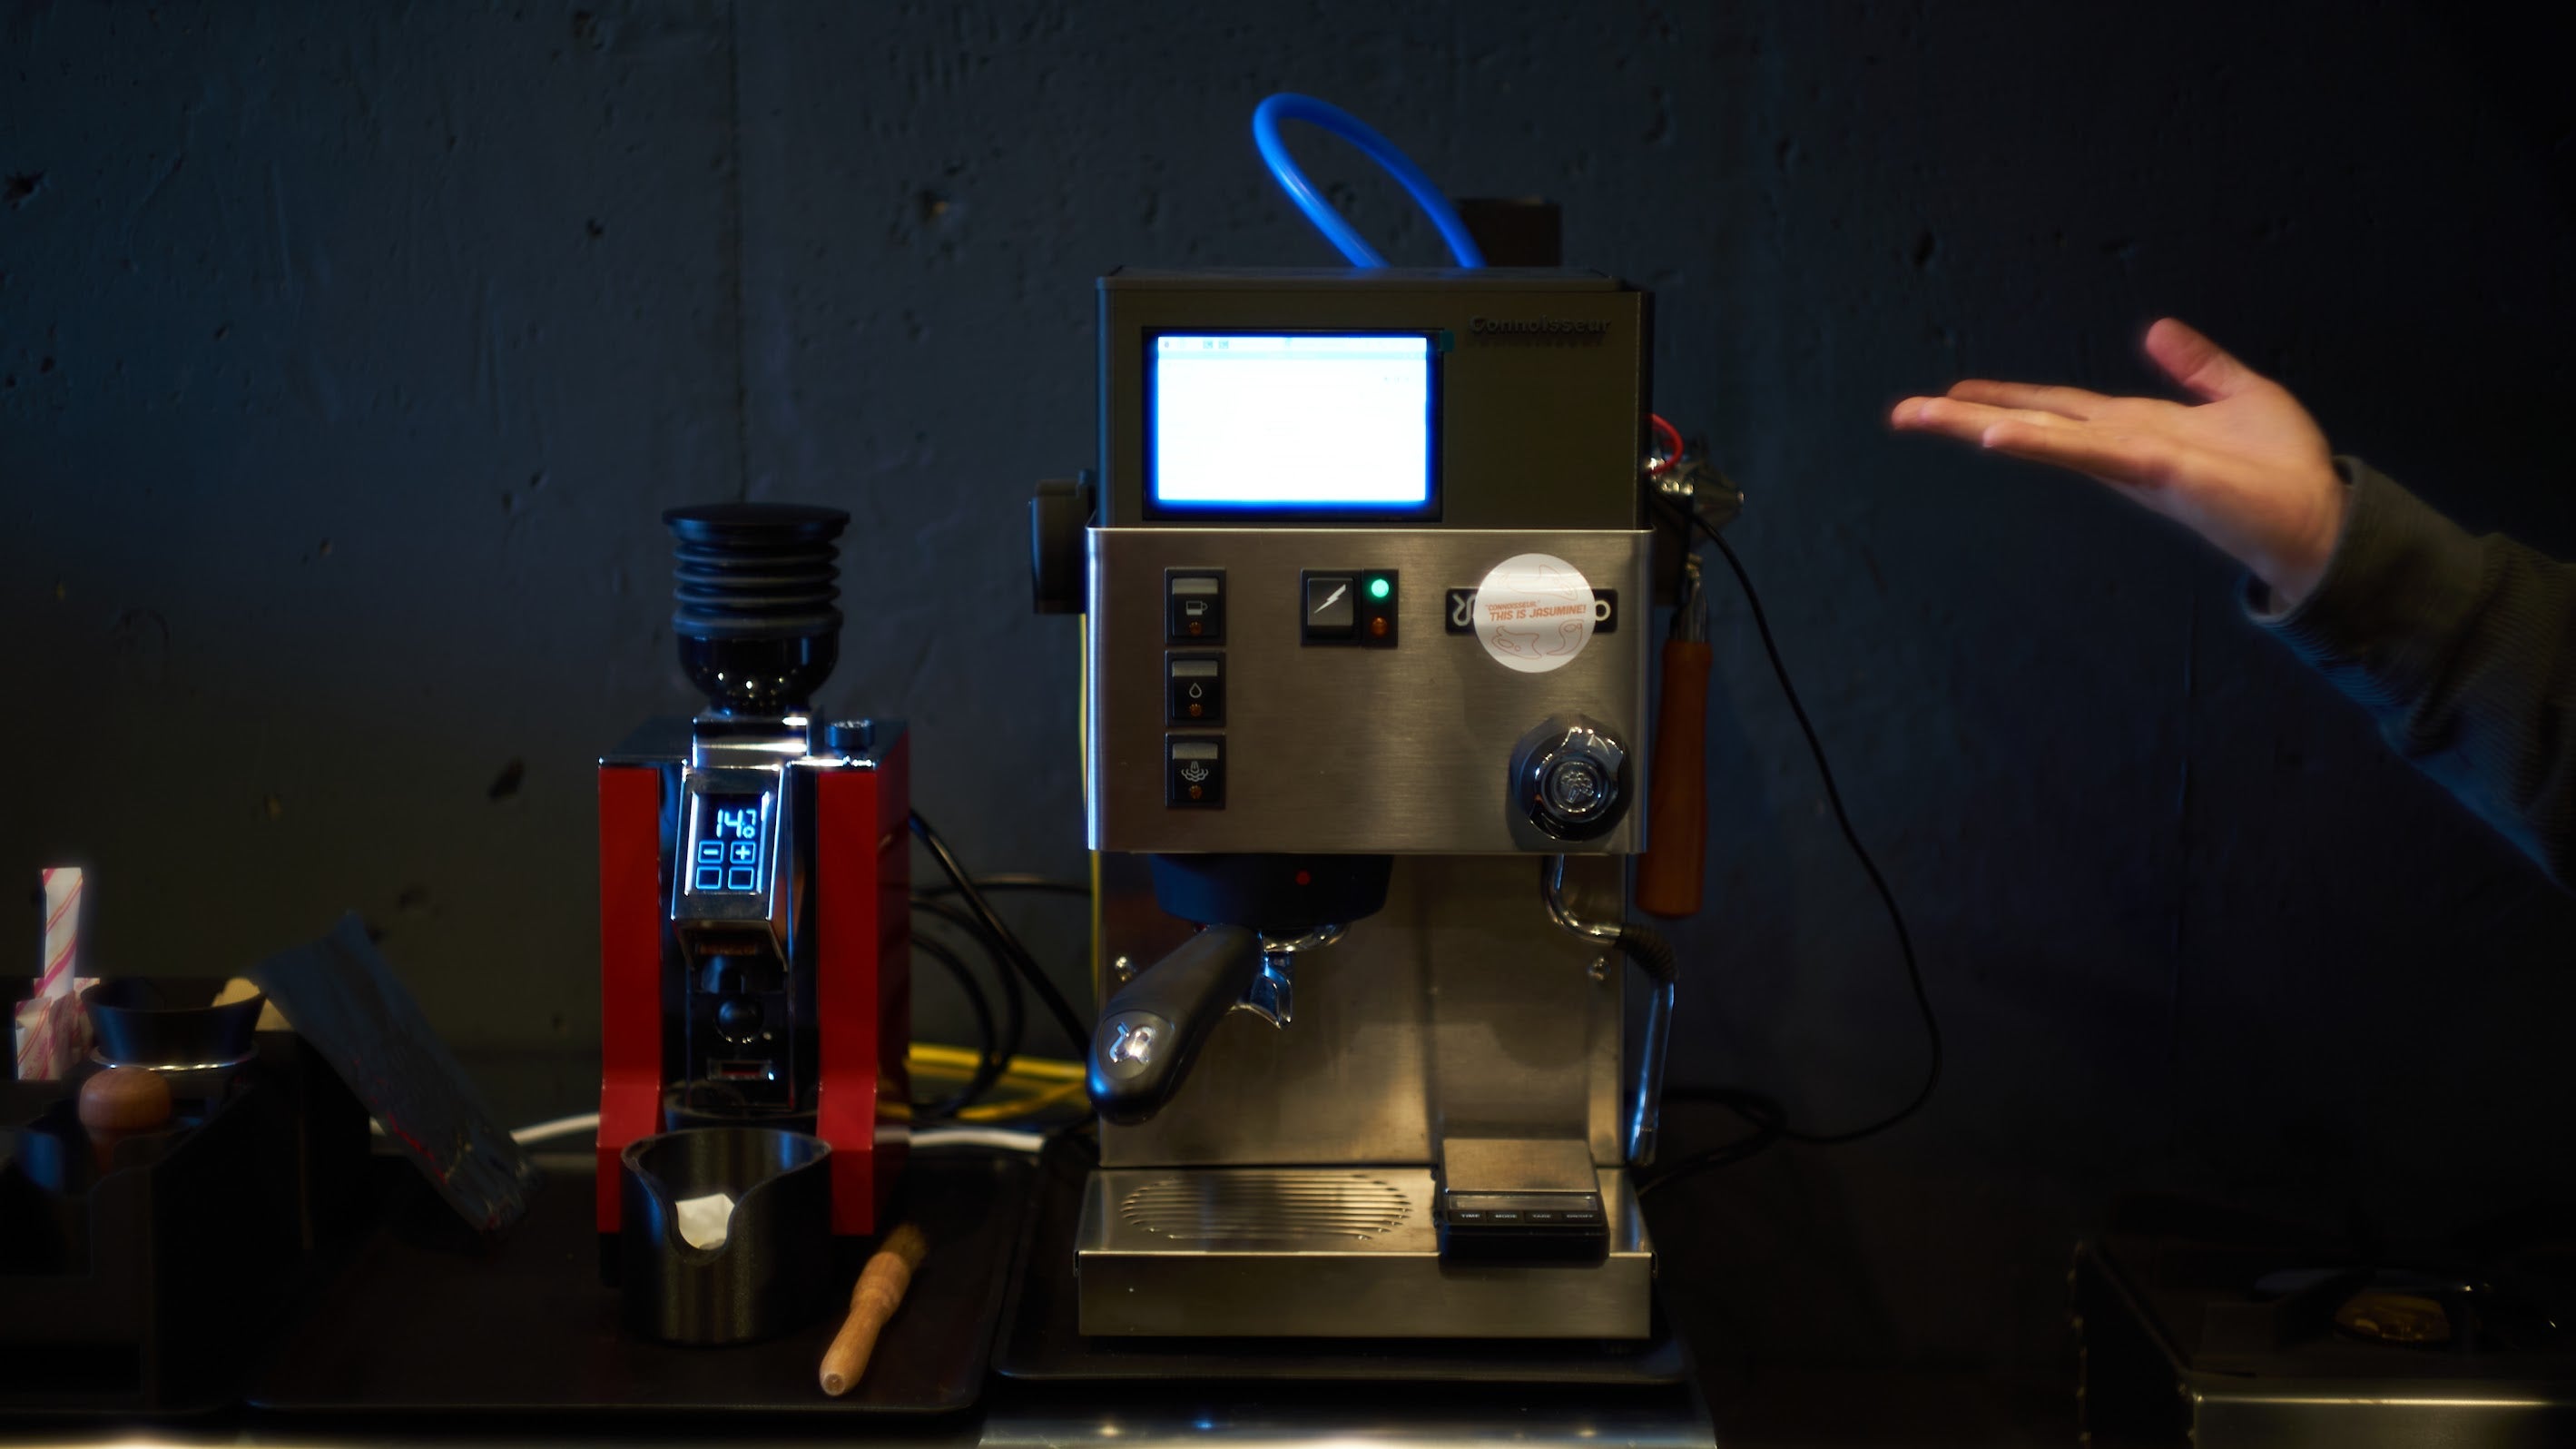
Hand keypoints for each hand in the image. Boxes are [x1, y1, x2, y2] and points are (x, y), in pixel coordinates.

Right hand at [1891, 319, 2347, 607]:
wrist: (2318, 519)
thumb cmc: (2285, 469)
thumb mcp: (2242, 395)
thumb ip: (2198, 366)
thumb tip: (2155, 329)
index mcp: (2134, 428)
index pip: (2058, 408)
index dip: (2007, 396)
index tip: (1956, 391)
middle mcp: (2119, 446)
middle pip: (2030, 423)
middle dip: (1965, 416)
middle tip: (1904, 412)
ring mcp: (2128, 460)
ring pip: (2040, 437)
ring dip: (1978, 425)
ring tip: (1924, 415)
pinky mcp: (2152, 468)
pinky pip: (2086, 451)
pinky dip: (2039, 443)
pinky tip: (1996, 434)